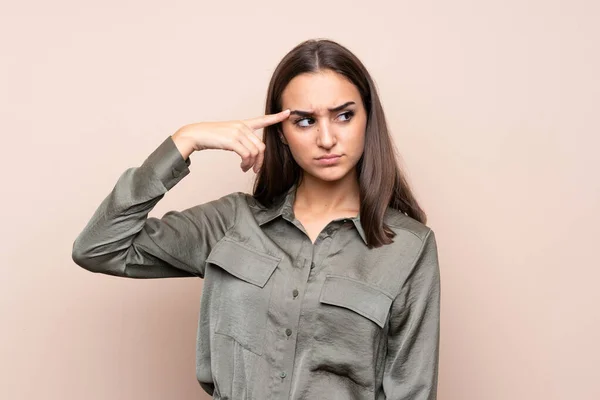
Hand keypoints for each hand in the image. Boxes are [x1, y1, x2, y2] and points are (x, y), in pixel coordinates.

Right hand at [172, 109, 290, 172]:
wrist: (196, 135)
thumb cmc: (211, 138)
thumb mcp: (228, 136)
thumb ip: (241, 141)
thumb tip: (251, 155)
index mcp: (242, 124)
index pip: (263, 119)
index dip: (276, 117)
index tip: (288, 113)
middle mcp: (242, 126)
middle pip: (261, 146)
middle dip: (260, 161)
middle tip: (255, 170)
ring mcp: (237, 132)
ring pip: (255, 152)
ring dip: (252, 164)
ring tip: (246, 169)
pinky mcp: (232, 140)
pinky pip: (247, 155)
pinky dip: (246, 164)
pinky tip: (242, 167)